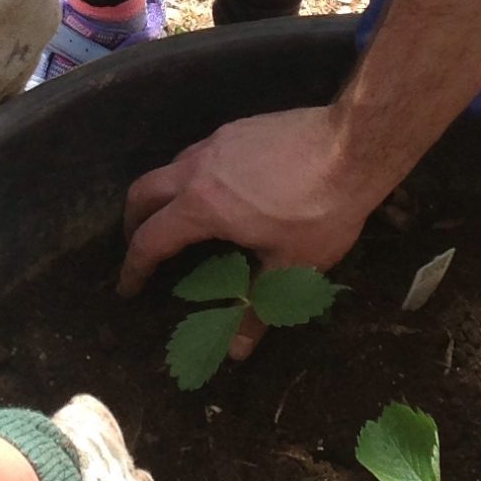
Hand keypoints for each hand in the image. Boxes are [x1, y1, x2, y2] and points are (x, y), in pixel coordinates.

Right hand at [121, 104, 377, 300]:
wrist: (353, 147)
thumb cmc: (321, 211)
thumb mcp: (291, 268)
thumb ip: (258, 308)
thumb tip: (237, 353)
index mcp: (202, 207)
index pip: (151, 240)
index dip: (134, 267)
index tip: (127, 287)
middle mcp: (197, 170)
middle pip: (142, 193)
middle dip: (132, 223)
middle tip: (138, 248)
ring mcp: (216, 142)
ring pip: (168, 168)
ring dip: (160, 196)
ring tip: (176, 220)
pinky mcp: (238, 128)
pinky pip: (197, 154)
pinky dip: (188, 177)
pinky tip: (217, 190)